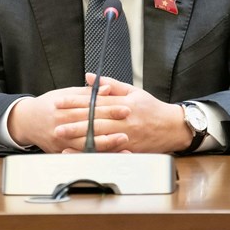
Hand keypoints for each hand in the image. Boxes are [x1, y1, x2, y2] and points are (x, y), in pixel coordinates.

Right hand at [7, 84, 130, 152]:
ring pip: (86, 143)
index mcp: (63, 108)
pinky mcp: (61, 152)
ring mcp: (61, 141)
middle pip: (89, 124)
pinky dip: (96, 155)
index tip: (124, 107)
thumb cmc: (47, 106)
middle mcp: (61, 125)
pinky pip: (81, 156)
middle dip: (110, 124)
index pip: (90, 107)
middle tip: (128, 123)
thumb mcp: (64, 94)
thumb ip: (87, 93)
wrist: (26, 122)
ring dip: (106, 142)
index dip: (108, 107)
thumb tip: (107, 88)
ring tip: (122, 140)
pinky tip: (110, 156)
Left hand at [56, 74, 192, 152]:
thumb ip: (110, 84)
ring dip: (79, 137)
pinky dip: (93, 153)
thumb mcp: (134, 91)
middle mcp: (124, 120)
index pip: (95, 101)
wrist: (173, 127)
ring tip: (63, 136)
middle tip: (55, 122)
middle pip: (95, 120)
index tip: (60, 102)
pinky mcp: (129, 149)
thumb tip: (89, 77)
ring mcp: (126, 136)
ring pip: (100, 136)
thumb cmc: (152, 108)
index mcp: (124, 103)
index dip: (76, 101)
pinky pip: (108, 152)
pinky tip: (80, 153)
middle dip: (73, 121)